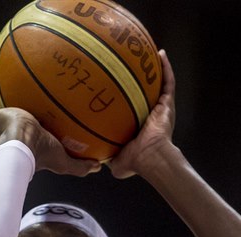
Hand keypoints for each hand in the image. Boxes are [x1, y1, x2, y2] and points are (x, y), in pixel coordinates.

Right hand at [0, 83, 100, 175]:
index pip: (28, 142)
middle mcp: (9, 138)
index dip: (32, 137)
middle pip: (11, 128)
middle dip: (15, 119)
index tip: (40, 129)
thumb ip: (79, 166)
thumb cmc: (40, 154)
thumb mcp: (64, 161)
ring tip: (5, 94)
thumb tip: (97, 167)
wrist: (21, 144)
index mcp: (25, 148)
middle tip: (25, 107)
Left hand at [108, 49, 176, 178]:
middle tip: (130, 63)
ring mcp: (160, 108)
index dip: (126, 96)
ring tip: (148, 52)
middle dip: (141, 78)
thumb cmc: (134, 161)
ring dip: (155, 68)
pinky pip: (168, 82)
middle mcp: (150, 114)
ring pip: (158, 83)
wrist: (150, 158)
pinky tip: (161, 55)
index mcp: (139, 124)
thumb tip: (90, 160)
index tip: (116, 85)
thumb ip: (103, 155)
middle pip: (145, 91)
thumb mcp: (114, 158)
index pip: (132, 106)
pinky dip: (166, 68)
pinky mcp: (167, 105)